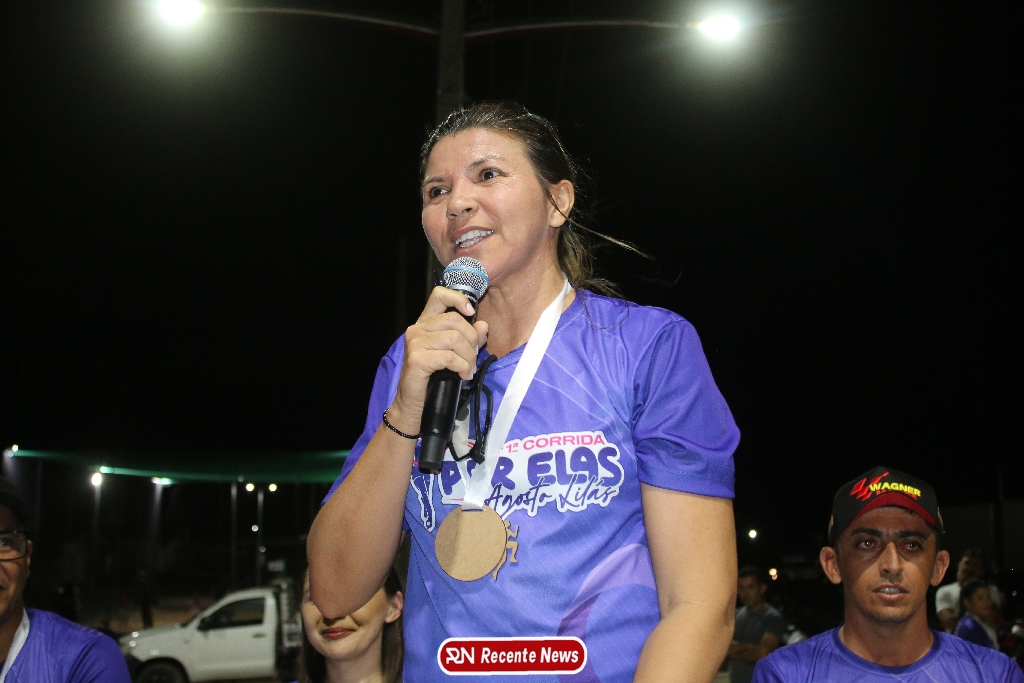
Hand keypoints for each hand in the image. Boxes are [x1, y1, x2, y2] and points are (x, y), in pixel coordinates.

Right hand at [388, 286, 487, 433]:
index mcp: (426, 323)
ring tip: (468, 369)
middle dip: (471, 339)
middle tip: (473, 358)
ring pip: (454, 338)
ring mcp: (415, 343)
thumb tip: (483, 325)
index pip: (439, 295)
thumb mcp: (455, 355)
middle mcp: (417, 329)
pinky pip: (449, 357)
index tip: (471, 313)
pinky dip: (462, 367)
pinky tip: (463, 376)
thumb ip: (469, 338)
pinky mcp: (417, 359)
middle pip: (454, 319)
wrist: (414, 406)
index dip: (458, 299)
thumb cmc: (434, 380)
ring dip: (468, 356)